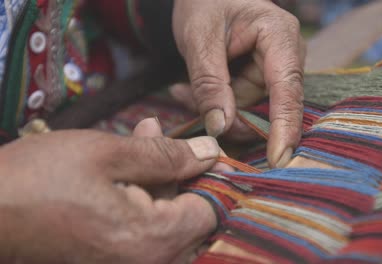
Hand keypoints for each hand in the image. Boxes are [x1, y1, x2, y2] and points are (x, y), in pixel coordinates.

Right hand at [0, 118, 218, 263]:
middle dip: (181, 173)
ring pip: (166, 222)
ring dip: (160, 180)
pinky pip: (143, 232)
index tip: (204, 150)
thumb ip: (167, 155)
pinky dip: (142, 198)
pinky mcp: (111, 262)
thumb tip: (211, 153)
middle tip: (162, 136)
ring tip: (142, 138)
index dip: (212, 177)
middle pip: (190, 218)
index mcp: (152, 240)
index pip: (211, 211)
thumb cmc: (40, 180)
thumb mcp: (109, 154)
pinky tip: (127, 168)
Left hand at [172, 0, 304, 167]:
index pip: (287, 90)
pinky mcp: (262, 83)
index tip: (279, 159)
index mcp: (280, 36)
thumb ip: (209, 82)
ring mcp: (276, 72)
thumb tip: (221, 127)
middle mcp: (286, 57)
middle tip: (187, 97)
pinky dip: (216, 104)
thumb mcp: (199, 39)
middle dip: (227, 113)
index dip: (284, 127)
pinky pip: (241, 107)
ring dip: (214, 108)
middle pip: (266, 107)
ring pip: (249, 112)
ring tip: (185, 88)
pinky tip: (191, 89)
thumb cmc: (204, 4)